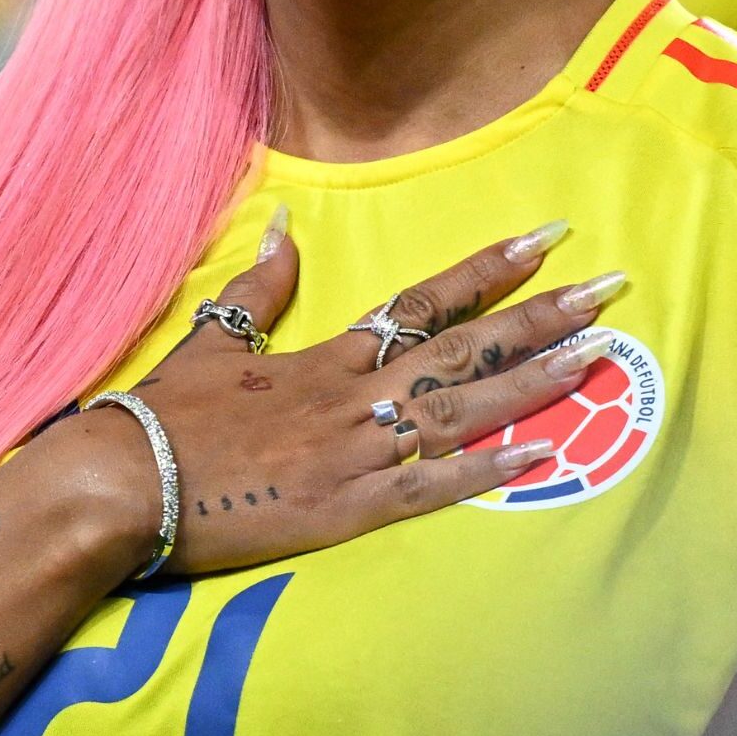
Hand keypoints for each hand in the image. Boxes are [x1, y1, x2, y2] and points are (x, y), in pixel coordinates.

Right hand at [91, 221, 621, 575]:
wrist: (126, 481)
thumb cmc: (168, 415)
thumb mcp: (214, 340)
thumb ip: (259, 287)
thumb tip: (283, 226)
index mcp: (331, 355)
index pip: (425, 298)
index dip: (489, 269)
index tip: (547, 238)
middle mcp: (357, 394)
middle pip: (465, 346)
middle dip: (541, 317)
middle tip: (610, 289)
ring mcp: (356, 451)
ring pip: (463, 409)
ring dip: (534, 382)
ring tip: (599, 355)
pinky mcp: (346, 510)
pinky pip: (430, 489)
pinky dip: (486, 474)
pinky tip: (543, 457)